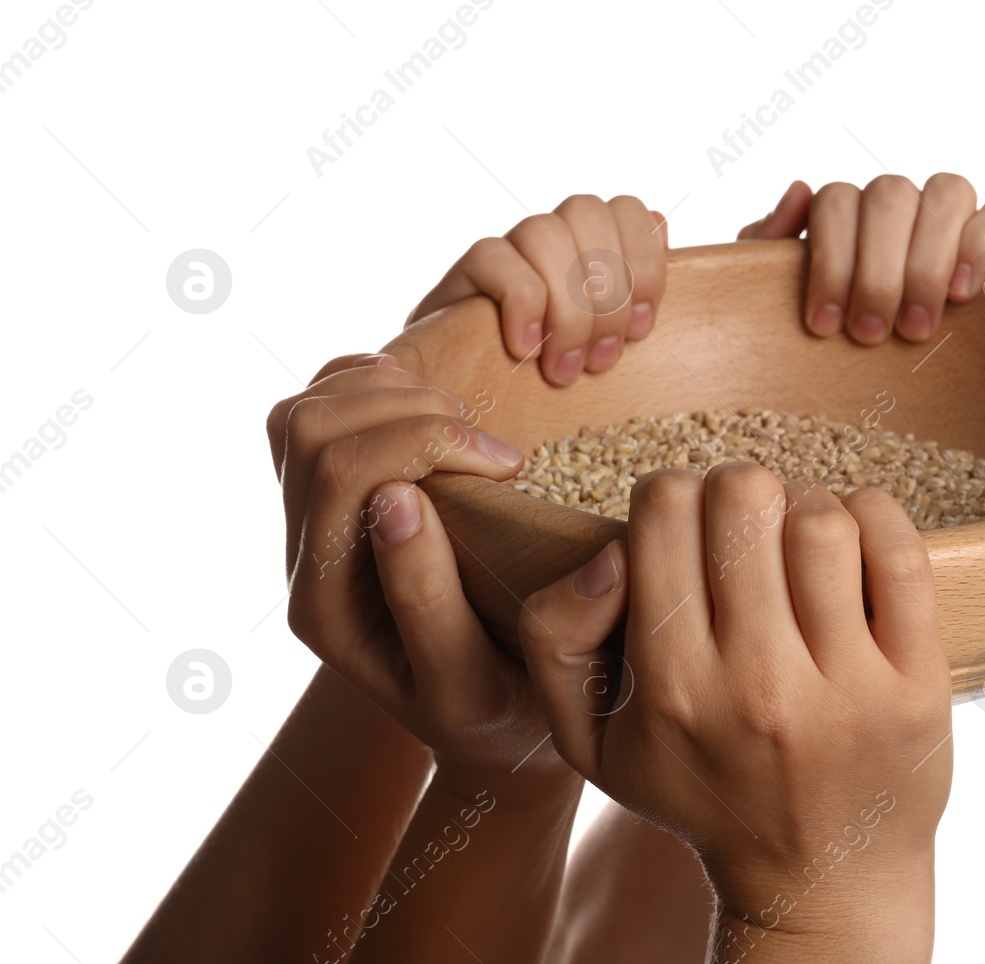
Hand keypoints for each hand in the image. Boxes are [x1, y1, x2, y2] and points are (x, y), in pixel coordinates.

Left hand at [267, 353, 565, 794]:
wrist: (492, 724)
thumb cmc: (497, 711)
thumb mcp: (471, 682)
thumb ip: (427, 599)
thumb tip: (397, 498)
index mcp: (326, 607)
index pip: (342, 473)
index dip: (428, 442)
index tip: (511, 467)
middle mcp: (305, 561)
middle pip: (312, 431)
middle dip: (409, 411)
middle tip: (490, 451)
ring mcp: (313, 527)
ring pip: (306, 412)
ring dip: (389, 395)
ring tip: (464, 430)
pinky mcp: (338, 501)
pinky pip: (320, 409)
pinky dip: (370, 385)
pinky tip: (428, 407)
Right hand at [406, 195, 668, 386]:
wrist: (463, 389)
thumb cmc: (543, 371)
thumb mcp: (600, 337)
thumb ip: (632, 288)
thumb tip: (662, 226)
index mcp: (588, 245)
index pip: (627, 209)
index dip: (645, 263)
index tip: (642, 330)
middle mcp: (547, 238)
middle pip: (589, 213)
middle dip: (607, 294)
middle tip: (601, 360)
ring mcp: (506, 251)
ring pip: (544, 233)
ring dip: (567, 310)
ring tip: (564, 369)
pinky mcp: (465, 272)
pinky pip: (497, 259)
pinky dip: (522, 307)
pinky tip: (526, 350)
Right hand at [519, 466, 952, 955]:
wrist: (819, 879)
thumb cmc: (704, 791)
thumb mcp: (591, 741)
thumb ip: (554, 637)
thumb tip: (608, 552)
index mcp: (674, 689)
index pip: (664, 512)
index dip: (671, 495)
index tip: (685, 528)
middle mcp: (758, 687)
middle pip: (743, 498)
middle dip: (737, 492)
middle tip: (745, 529)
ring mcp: (846, 687)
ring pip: (822, 520)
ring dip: (807, 506)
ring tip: (799, 544)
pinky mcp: (917, 685)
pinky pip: (900, 553)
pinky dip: (876, 517)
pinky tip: (854, 541)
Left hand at [737, 175, 984, 343]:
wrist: (875, 396)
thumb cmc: (832, 338)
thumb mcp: (782, 300)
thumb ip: (769, 244)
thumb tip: (800, 190)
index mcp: (847, 213)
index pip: (837, 201)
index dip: (830, 260)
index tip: (825, 326)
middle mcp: (900, 205)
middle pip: (890, 195)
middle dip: (877, 271)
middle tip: (870, 334)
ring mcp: (952, 215)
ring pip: (947, 192)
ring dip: (928, 261)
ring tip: (916, 327)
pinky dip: (981, 246)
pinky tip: (963, 295)